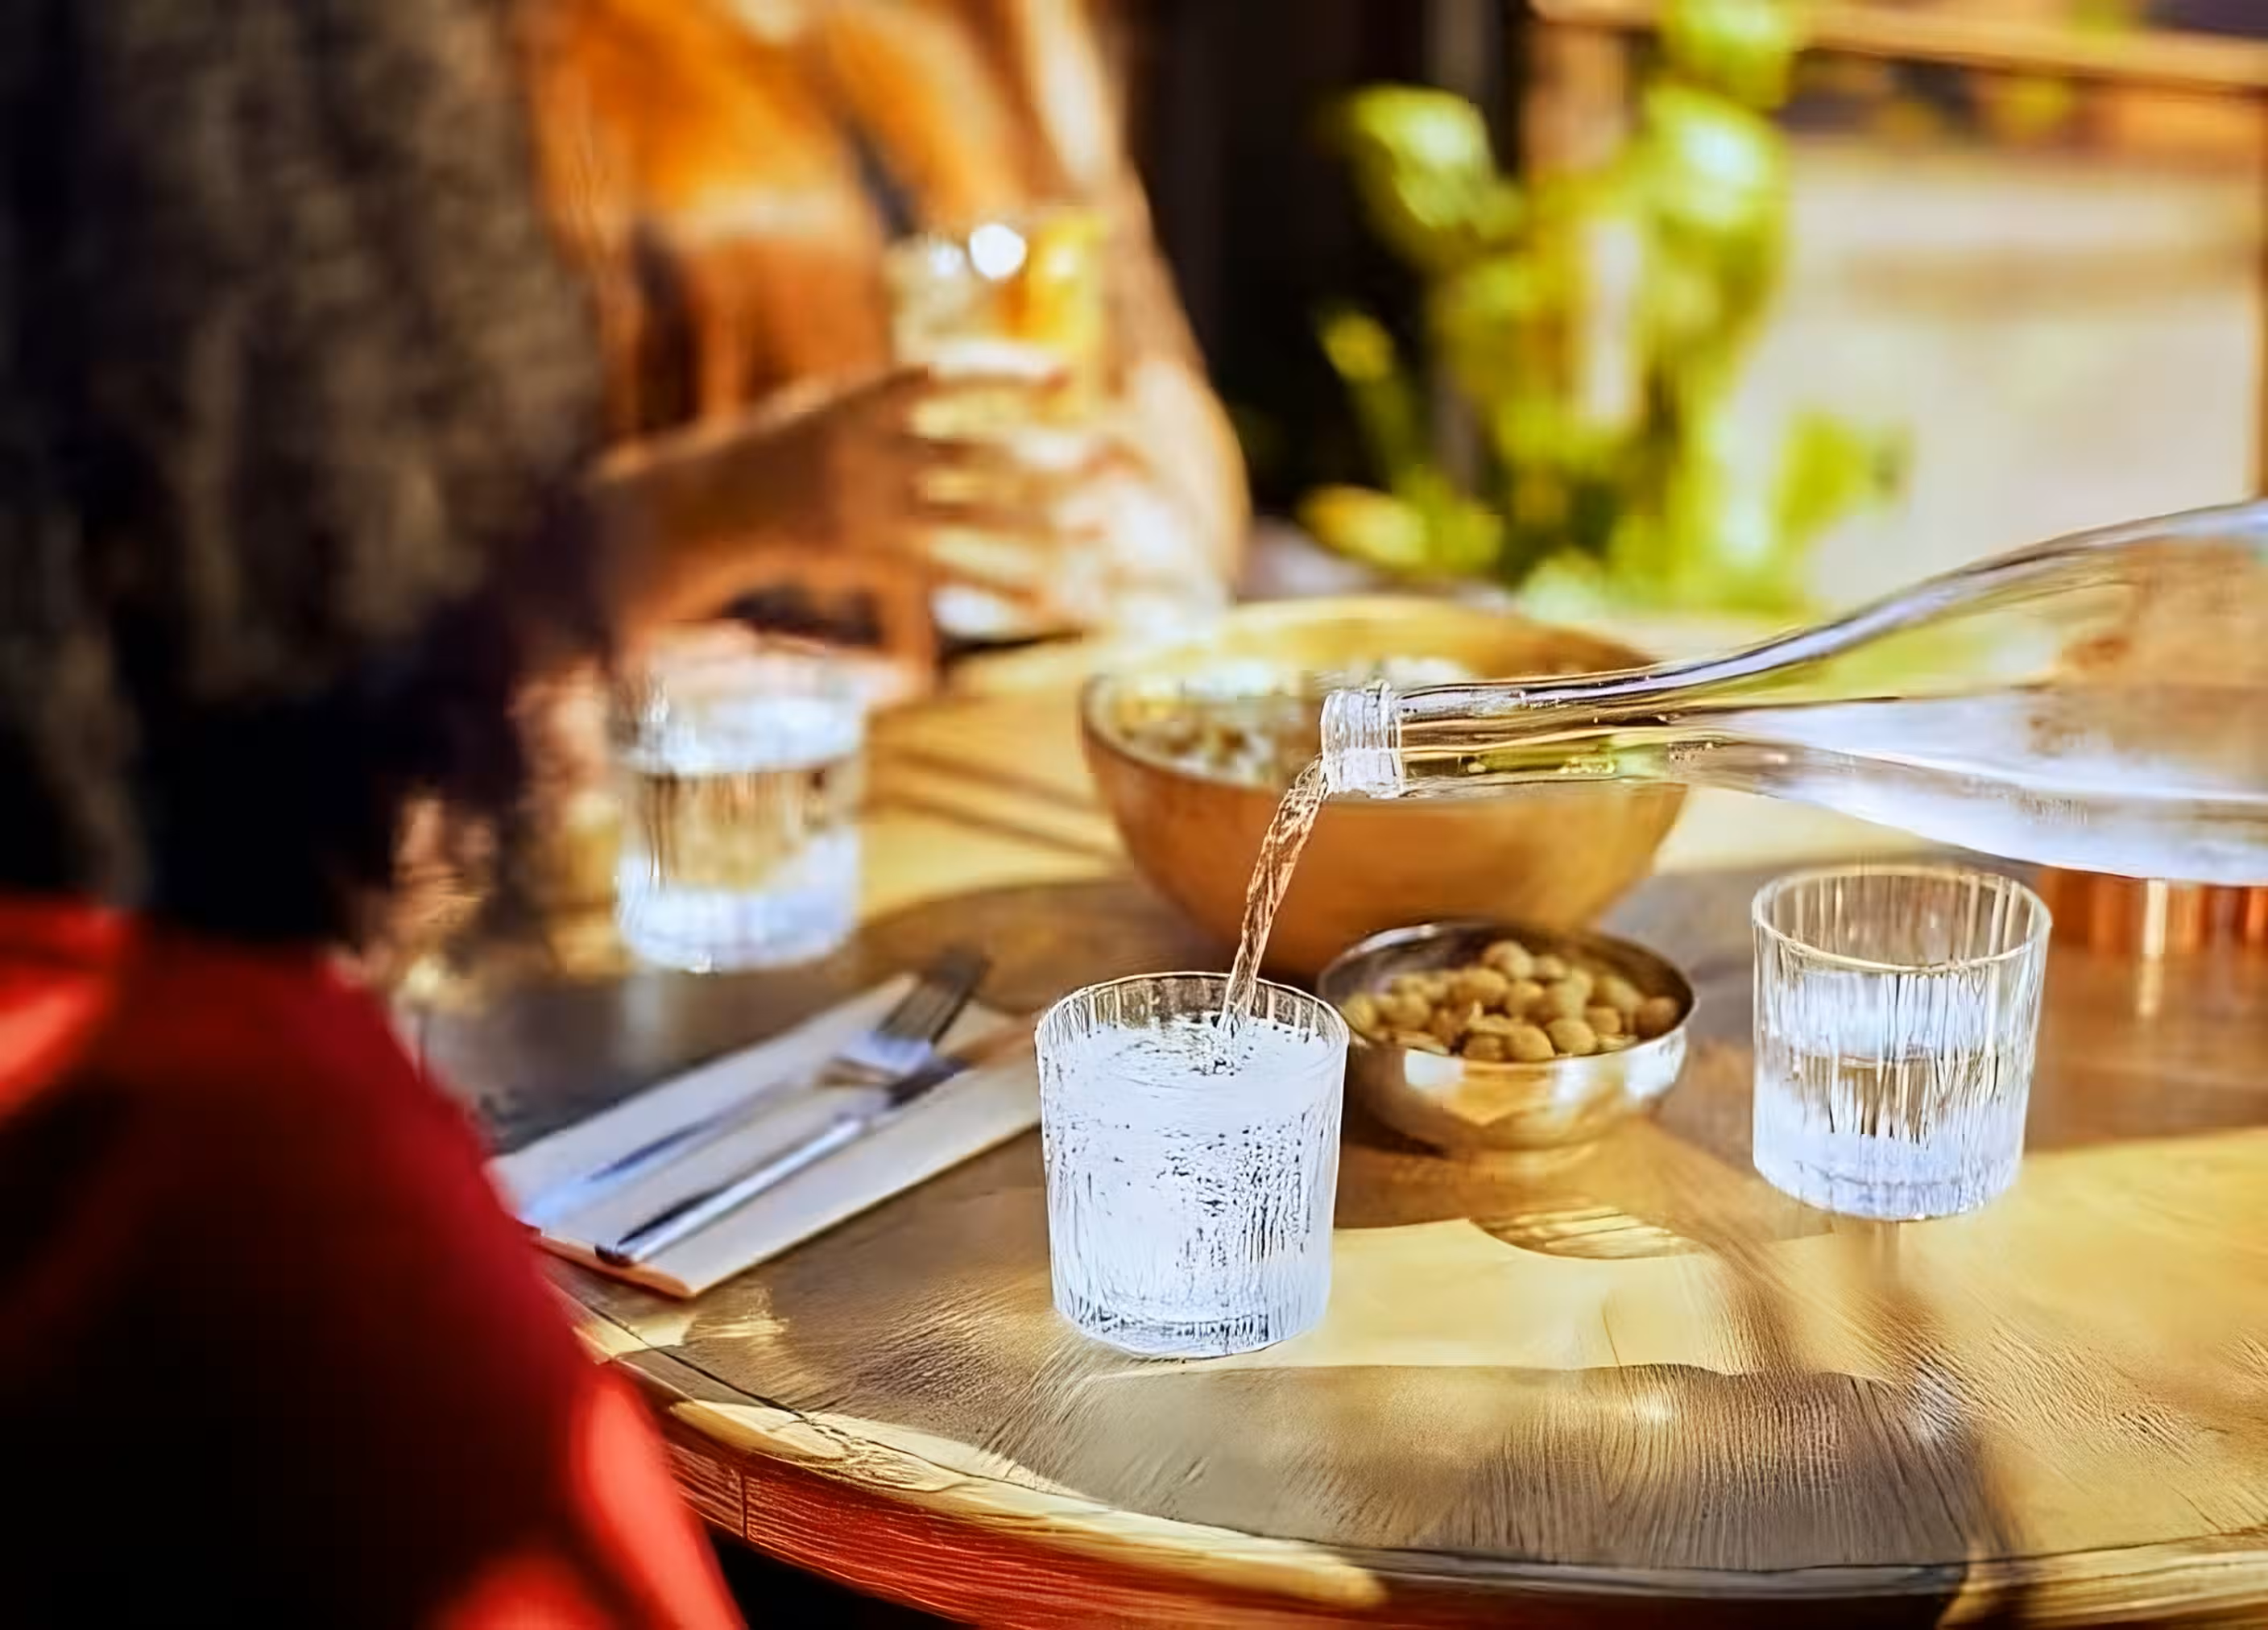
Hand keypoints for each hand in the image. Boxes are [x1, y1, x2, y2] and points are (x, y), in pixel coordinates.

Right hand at [592, 352, 1115, 634]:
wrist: (717, 506)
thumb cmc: (789, 443)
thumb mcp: (836, 402)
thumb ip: (904, 396)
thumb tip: (982, 373)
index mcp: (861, 401)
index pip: (944, 375)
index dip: (1005, 372)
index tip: (1065, 374)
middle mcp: (873, 455)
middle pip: (976, 455)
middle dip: (1045, 458)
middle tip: (1108, 458)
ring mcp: (875, 512)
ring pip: (975, 518)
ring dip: (1043, 526)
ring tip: (1102, 528)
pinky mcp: (877, 561)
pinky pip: (954, 576)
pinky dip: (1007, 587)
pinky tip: (1057, 598)